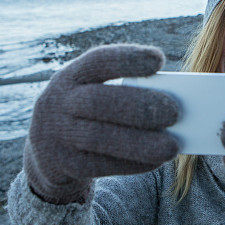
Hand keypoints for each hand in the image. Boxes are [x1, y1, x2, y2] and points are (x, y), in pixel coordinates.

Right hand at [23, 44, 180, 203]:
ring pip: (99, 137)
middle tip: (175, 112)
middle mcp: (58, 102)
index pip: (98, 61)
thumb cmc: (89, 113)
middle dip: (140, 106)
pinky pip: (100, 165)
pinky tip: (156, 161)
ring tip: (172, 146)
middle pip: (98, 101)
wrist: (48, 150)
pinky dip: (132, 163)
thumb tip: (171, 104)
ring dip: (140, 142)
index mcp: (71, 76)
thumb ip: (124, 93)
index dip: (127, 60)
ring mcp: (57, 134)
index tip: (159, 60)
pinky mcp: (65, 164)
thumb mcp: (94, 93)